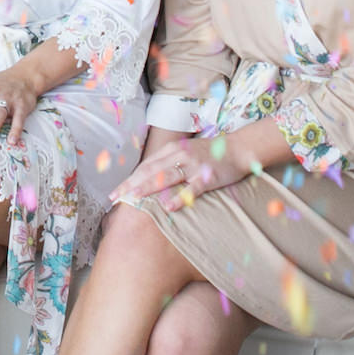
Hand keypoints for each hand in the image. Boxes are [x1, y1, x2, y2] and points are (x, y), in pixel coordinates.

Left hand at [111, 134, 243, 213]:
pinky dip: (179, 197)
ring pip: (166, 177)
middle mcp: (179, 155)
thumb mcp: (185, 154)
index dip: (129, 180)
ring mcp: (193, 166)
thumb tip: (148, 180)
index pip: (145, 167)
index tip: (115, 192)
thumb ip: (168, 164)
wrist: (238, 148)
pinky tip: (168, 206)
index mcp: (172, 150)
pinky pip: (192, 188)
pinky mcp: (208, 176)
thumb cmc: (209, 154)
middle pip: (150, 171)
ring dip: (148, 188)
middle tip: (114, 197)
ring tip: (133, 198)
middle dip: (131, 185)